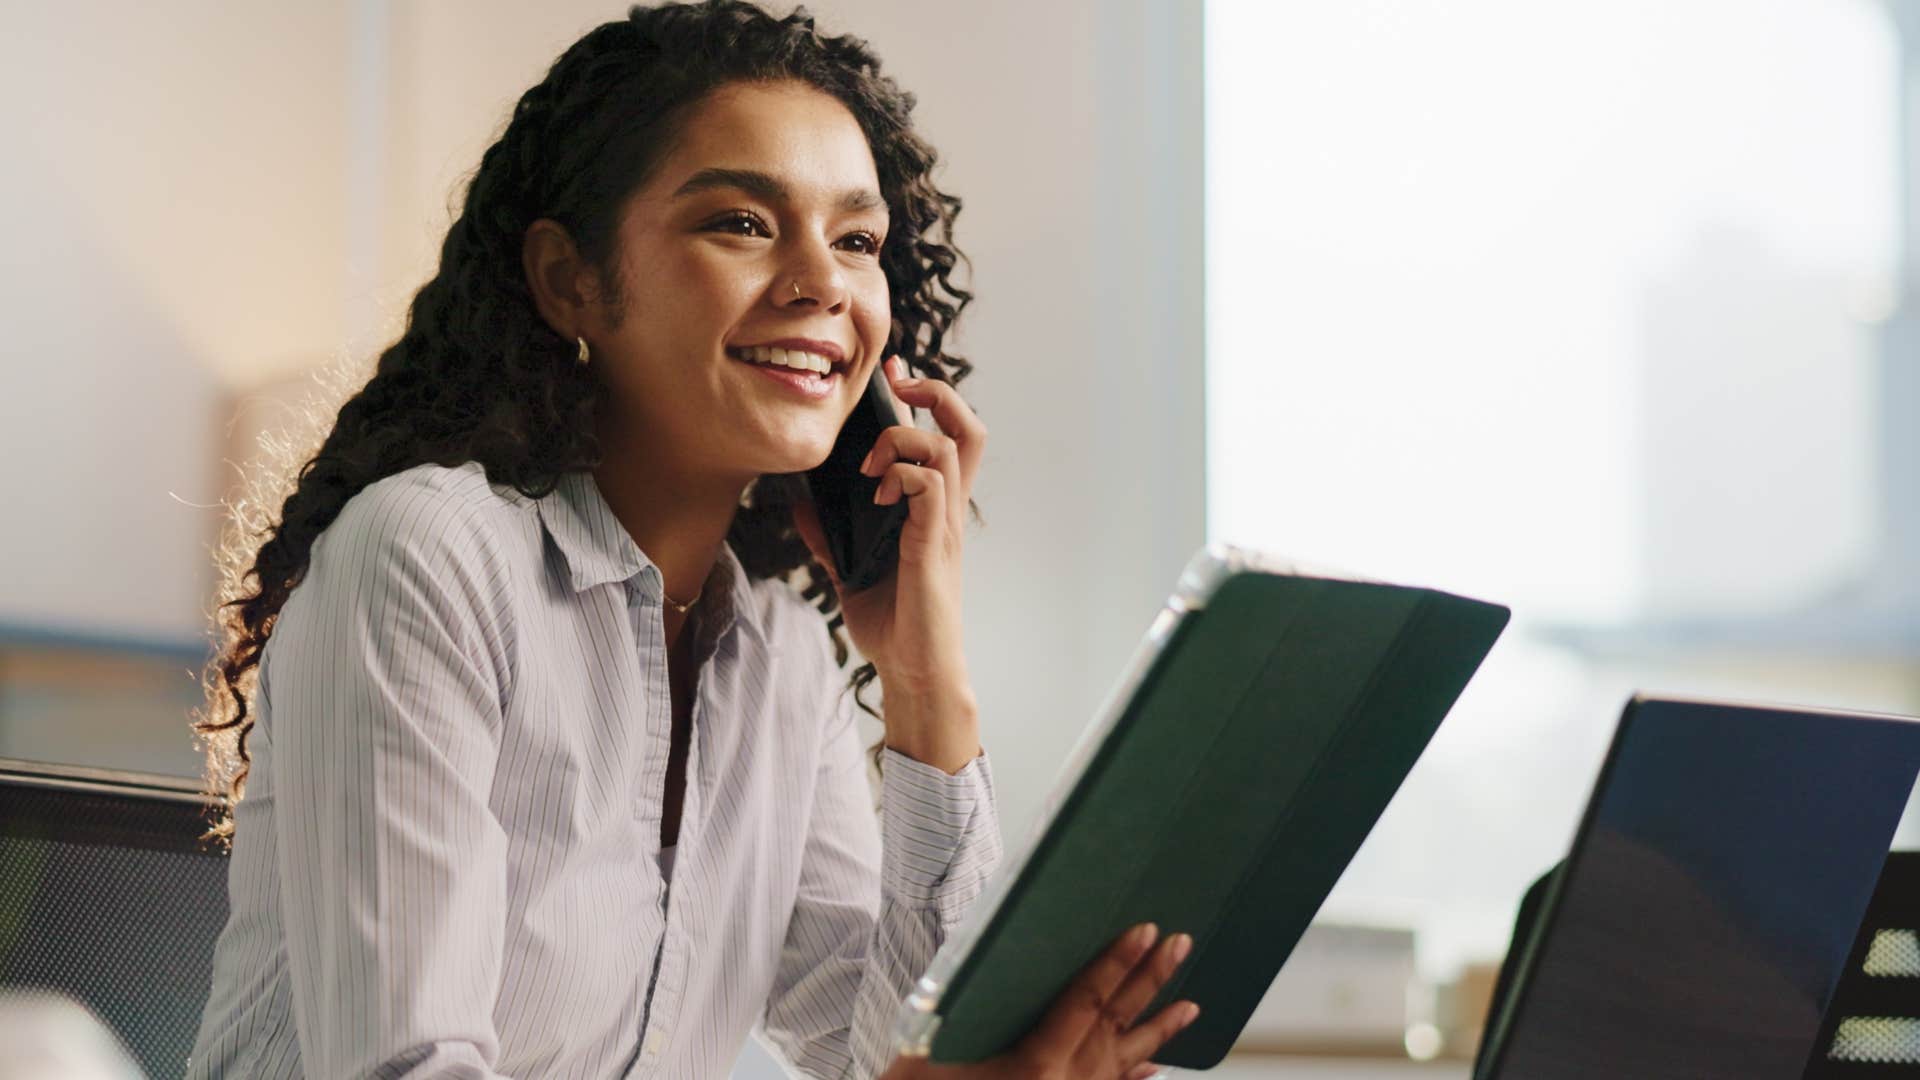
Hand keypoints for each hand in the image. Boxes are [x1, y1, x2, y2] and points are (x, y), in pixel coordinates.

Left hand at [793, 355, 986, 771]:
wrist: (913, 670)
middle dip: (934, 393)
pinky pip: (931, 484)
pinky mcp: (934, 544)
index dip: (925, 397)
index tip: (892, 377)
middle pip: (968, 427)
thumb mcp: (849, 570)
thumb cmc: (894, 625)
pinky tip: (877, 494)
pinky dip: (903, 474)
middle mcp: (946, 508)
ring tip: (870, 461)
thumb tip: (800, 504)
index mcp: (933, 509)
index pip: (947, 435)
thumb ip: (829, 535)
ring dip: (904, 437)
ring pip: (949, 445)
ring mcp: (943, 524)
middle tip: (896, 388)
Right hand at [879, 923, 1199, 1079]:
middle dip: (1150, 981)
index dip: (1117, 962)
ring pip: (1124, 1064)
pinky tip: (1152, 1069)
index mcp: (1035, 1066)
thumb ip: (982, 1007)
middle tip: (1180, 944)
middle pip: (1116, 1026)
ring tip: (1190, 1006)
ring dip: (1158, 1031)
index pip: (1087, 1002)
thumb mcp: (935, 1045)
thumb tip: (1011, 961)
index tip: (1145, 930)